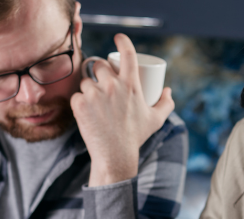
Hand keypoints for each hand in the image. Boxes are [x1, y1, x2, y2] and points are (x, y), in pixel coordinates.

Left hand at [71, 33, 174, 186]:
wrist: (115, 156)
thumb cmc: (136, 137)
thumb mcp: (156, 120)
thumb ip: (166, 104)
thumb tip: (167, 90)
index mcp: (131, 84)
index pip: (128, 53)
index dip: (122, 41)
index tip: (118, 38)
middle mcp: (112, 86)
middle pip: (100, 65)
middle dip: (99, 72)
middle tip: (101, 84)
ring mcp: (95, 94)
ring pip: (86, 81)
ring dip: (88, 88)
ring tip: (94, 103)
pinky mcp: (80, 105)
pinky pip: (76, 96)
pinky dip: (79, 103)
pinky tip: (85, 111)